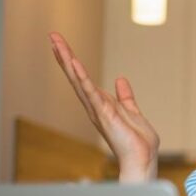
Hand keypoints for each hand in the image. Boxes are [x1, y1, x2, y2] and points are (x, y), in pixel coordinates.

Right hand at [49, 32, 159, 182]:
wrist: (143, 159)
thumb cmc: (137, 141)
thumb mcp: (132, 111)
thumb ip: (125, 96)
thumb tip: (120, 79)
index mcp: (100, 104)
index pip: (83, 78)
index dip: (72, 61)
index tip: (61, 44)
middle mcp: (94, 106)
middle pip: (76, 76)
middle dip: (64, 56)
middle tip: (53, 36)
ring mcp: (97, 110)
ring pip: (79, 81)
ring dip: (68, 61)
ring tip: (57, 43)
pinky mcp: (104, 114)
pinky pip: (91, 92)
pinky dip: (82, 78)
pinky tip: (74, 64)